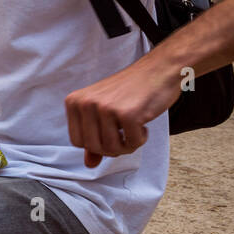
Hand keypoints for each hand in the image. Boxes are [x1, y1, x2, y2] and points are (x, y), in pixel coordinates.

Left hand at [65, 56, 179, 167]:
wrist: (158, 69)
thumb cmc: (131, 90)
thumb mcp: (104, 110)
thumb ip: (94, 136)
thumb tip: (89, 164)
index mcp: (74, 102)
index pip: (77, 142)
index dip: (96, 144)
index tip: (111, 132)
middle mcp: (85, 104)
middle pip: (93, 147)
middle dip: (112, 148)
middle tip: (125, 134)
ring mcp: (105, 108)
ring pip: (111, 149)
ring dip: (127, 146)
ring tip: (134, 129)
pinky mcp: (127, 114)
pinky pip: (131, 144)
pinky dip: (140, 140)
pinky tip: (144, 123)